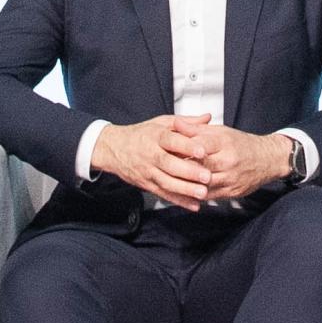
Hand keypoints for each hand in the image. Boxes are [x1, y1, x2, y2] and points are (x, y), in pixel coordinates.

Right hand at [91, 115, 222, 207]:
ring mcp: (148, 172)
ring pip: (167, 182)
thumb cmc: (141, 135)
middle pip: (169, 164)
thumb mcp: (161, 122)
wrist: (113, 149)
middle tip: (207, 176)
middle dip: (189, 172)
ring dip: (185, 189)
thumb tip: (207, 118)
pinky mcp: (147, 185)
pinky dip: (178, 201)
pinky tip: (193, 205)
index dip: (187, 146)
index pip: (171, 141)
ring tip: (202, 193)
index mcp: (155, 136)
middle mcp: (151, 154)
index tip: (203, 151)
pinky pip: (163, 194)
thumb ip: (186, 122)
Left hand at [164, 117, 298, 206]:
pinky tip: (184, 191)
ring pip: (202, 184)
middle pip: (198, 167)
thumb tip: (176, 123)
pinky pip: (209, 196)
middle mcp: (228, 161)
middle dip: (180, 168)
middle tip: (163, 168)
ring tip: (170, 181)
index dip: (182, 149)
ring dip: (185, 184)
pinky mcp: (231, 192)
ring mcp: (230, 178)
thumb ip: (197, 129)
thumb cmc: (242, 144)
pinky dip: (195, 194)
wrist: (267, 159)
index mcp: (224, 143)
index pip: (198, 146)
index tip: (166, 150)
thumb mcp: (221, 131)